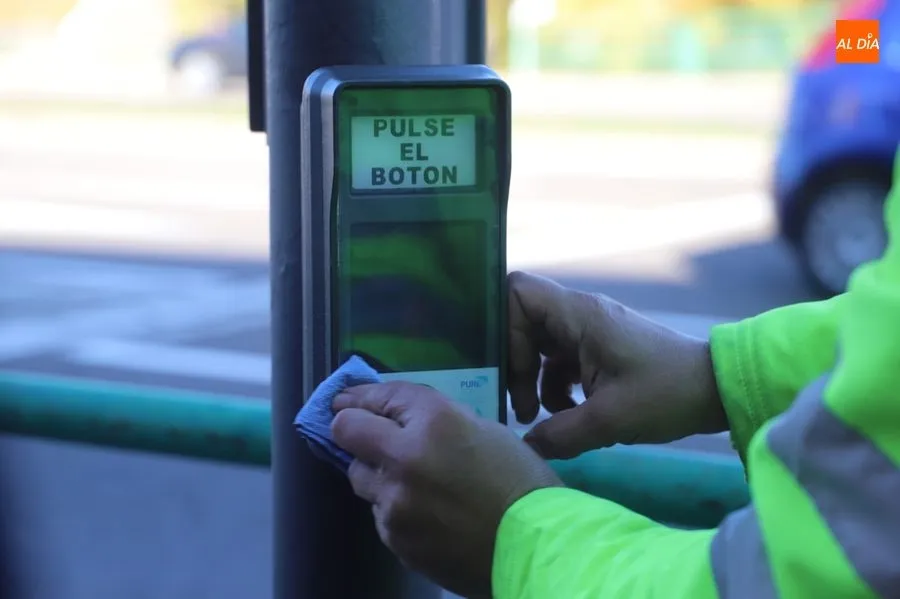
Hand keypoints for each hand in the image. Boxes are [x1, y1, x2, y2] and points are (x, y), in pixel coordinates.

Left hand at [331, 382, 561, 597]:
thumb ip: (436, 421)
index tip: (346, 401)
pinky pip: (379, 513)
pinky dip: (394, 508)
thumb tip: (401, 420)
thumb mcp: (484, 430)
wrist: (535, 548)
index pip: (378, 397)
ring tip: (409, 481)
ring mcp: (394, 501)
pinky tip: (425, 514)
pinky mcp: (394, 537)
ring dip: (376, 472)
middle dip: (352, 429)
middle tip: (364, 434)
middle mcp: (403, 456)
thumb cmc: (521, 482)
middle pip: (346, 432)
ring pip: (359, 476)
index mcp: (433, 421)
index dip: (360, 397)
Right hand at [508, 271, 726, 459]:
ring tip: (538, 417)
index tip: (509, 368)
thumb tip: (524, 447)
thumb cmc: (666, 394)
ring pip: (539, 345)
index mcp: (580, 315)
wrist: (717, 391)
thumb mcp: (609, 420)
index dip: (504, 327)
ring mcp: (590, 331)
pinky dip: (554, 386)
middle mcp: (580, 315)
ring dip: (532, 379)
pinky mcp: (600, 349)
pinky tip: (566, 415)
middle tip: (517, 403)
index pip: (518, 293)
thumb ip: (559, 434)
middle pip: (522, 322)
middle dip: (513, 363)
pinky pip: (560, 360)